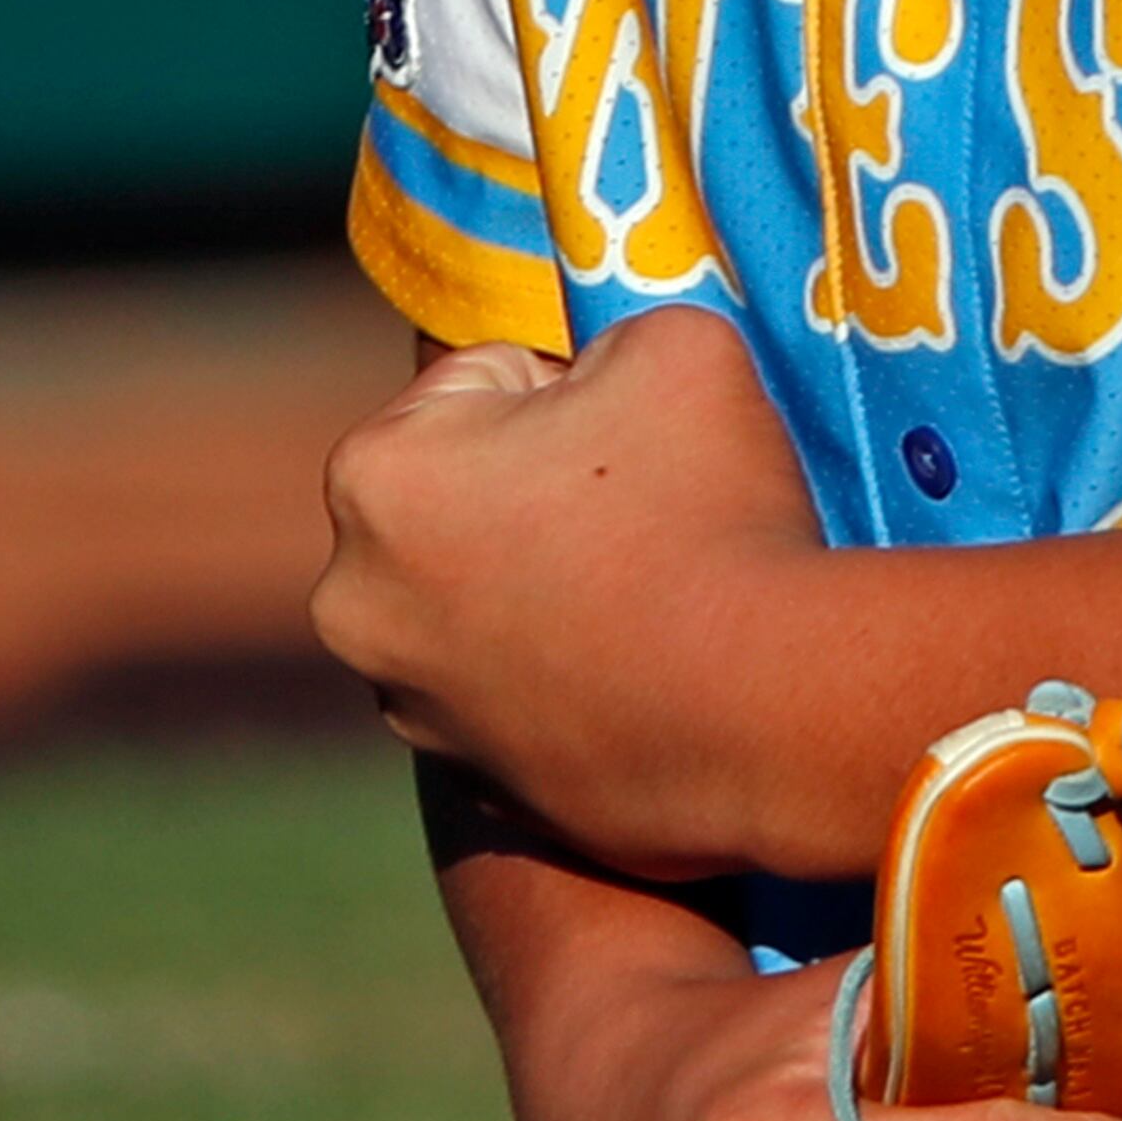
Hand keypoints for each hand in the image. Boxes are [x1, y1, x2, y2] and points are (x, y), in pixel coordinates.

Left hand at [313, 307, 832, 873]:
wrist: (767, 710)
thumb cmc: (707, 505)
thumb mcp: (674, 341)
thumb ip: (609, 333)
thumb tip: (600, 379)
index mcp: (375, 475)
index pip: (483, 379)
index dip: (575, 389)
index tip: (636, 434)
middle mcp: (354, 600)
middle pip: (466, 494)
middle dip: (540, 488)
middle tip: (648, 507)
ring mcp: (408, 707)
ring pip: (486, 598)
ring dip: (548, 584)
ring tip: (653, 595)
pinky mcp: (474, 787)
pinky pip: (519, 693)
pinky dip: (568, 674)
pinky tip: (647, 670)